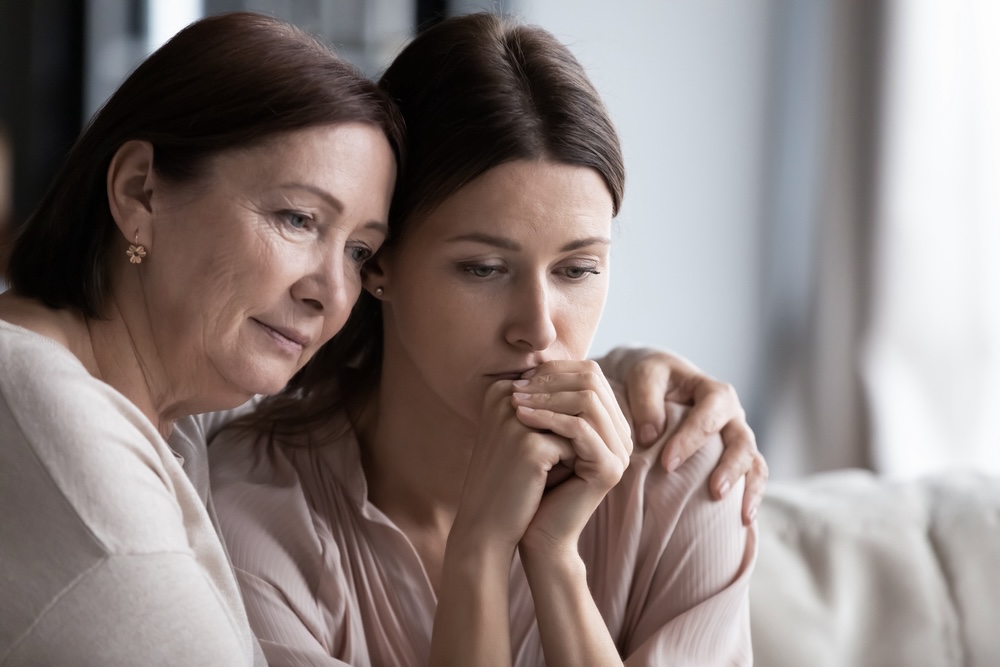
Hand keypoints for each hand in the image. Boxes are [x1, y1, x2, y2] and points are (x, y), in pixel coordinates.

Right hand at [450, 379, 573, 554]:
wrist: (484, 525)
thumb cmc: (508, 479)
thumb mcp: (522, 434)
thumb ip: (549, 408)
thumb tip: (594, 393)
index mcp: (501, 389)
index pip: (558, 385)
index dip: (574, 411)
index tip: (569, 439)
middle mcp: (505, 397)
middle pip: (569, 397)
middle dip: (581, 424)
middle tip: (578, 453)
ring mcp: (515, 419)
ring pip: (575, 419)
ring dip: (580, 442)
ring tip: (572, 464)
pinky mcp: (529, 445)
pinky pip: (576, 444)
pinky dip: (576, 461)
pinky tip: (563, 480)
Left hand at [510, 360, 631, 553]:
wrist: (534, 531)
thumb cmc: (532, 481)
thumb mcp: (540, 431)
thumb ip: (547, 399)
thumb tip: (533, 358)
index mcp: (609, 422)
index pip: (589, 374)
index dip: (554, 371)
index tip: (520, 377)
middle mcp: (622, 435)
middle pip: (593, 382)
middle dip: (550, 380)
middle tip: (516, 386)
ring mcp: (620, 452)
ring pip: (588, 402)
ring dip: (547, 397)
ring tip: (514, 400)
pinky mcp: (610, 469)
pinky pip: (581, 430)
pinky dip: (549, 419)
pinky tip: (521, 417)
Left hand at [597, 346, 767, 524]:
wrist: (658, 383)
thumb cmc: (651, 380)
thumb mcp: (644, 376)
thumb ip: (646, 401)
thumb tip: (651, 436)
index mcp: (713, 392)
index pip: (709, 413)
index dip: (691, 438)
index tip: (667, 463)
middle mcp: (732, 416)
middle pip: (742, 441)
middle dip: (730, 467)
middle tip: (714, 491)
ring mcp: (736, 438)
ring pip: (753, 461)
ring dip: (749, 488)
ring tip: (740, 515)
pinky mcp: (733, 458)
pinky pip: (752, 477)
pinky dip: (751, 497)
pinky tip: (744, 522)